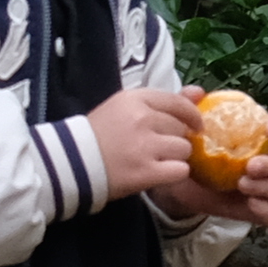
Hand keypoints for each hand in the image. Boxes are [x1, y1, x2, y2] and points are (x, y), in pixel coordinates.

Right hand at [84, 85, 267, 220]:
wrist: (66, 165)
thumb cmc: (95, 135)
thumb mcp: (124, 108)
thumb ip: (163, 101)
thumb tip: (200, 92)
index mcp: (135, 99)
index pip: (178, 102)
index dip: (190, 115)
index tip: (194, 125)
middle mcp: (142, 119)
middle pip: (181, 128)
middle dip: (175, 139)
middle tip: (157, 148)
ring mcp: (144, 146)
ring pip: (184, 149)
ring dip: (175, 157)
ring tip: (156, 161)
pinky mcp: (144, 172)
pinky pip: (180, 170)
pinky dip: (174, 174)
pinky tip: (159, 174)